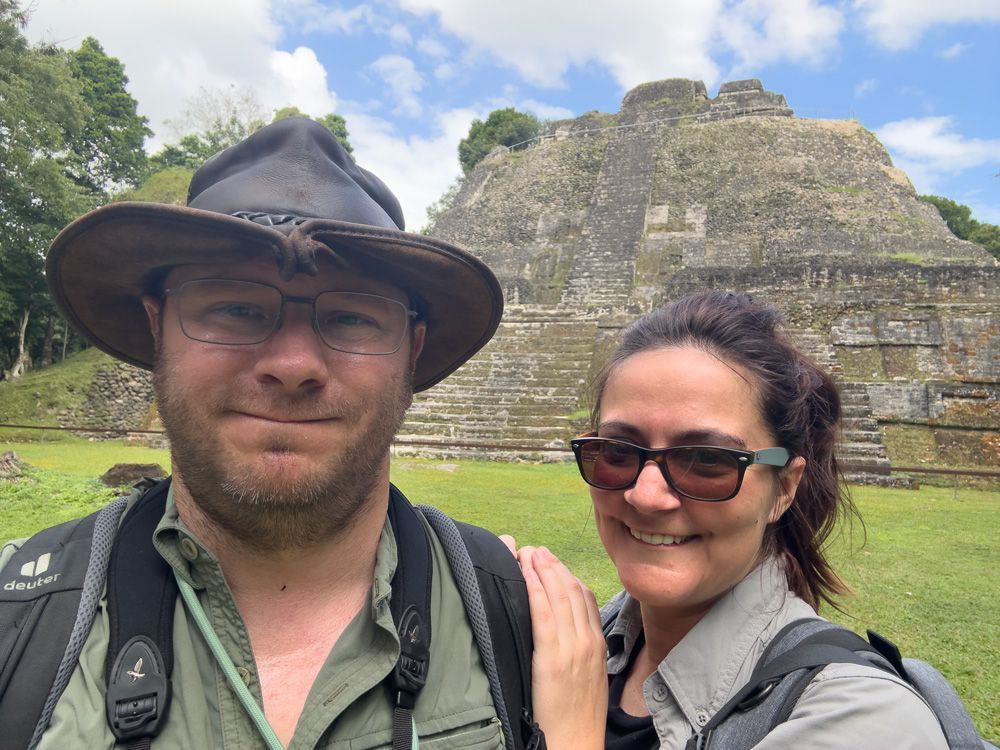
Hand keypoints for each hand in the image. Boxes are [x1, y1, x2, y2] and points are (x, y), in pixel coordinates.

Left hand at [517, 545, 606, 749]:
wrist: (576, 743)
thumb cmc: (577, 715)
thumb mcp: (588, 676)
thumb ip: (581, 650)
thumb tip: (566, 632)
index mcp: (597, 643)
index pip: (584, 597)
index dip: (566, 574)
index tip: (551, 560)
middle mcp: (588, 640)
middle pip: (571, 590)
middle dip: (551, 565)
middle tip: (535, 549)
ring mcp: (572, 648)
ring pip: (558, 596)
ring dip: (541, 569)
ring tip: (527, 552)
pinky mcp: (553, 658)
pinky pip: (543, 614)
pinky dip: (534, 588)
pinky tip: (524, 573)